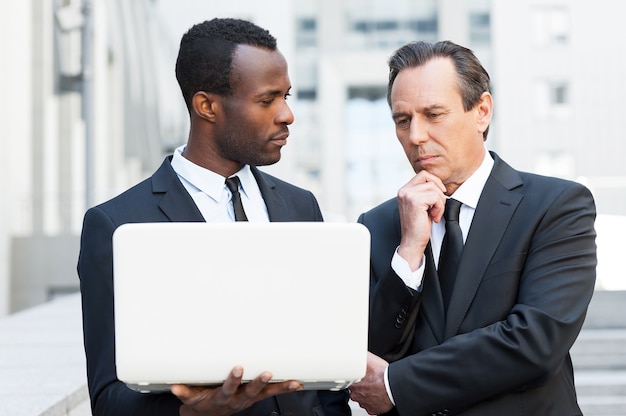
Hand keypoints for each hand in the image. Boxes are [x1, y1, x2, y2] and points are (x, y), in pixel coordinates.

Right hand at [172, 366, 302, 415]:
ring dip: (280, 388)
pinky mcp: (256, 398)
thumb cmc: (202, 402)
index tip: (238, 368)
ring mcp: (249, 400)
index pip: (228, 388)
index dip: (233, 380)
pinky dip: (285, 389)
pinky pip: (273, 394)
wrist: (210, 415)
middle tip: (267, 373)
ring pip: (266, 394)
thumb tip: (174, 386)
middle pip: (250, 392)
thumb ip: (184, 392)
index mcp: (222, 398)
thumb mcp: (191, 399)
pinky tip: (297, 384)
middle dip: (259, 383)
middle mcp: (237, 400)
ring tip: (293, 382)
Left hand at [349, 352, 393, 414]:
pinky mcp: (373, 409)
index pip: (349, 381)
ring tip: (375, 388)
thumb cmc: (382, 374)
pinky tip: (378, 395)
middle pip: (355, 391)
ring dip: (367, 394)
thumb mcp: (368, 359)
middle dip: (361, 387)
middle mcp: (357, 395)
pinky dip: (374, 401)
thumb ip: (360, 356)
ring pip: (363, 398)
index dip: (354, 378)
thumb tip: (354, 352)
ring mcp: (365, 403)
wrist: (393, 386)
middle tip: (369, 381)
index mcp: (353, 383)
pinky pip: (371, 406)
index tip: (359, 377)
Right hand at [397, 171, 446, 268]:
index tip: (440, 194)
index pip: (423, 174)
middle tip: (437, 207)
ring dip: (440, 202)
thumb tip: (438, 183)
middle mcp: (404, 191)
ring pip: (434, 188)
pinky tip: (434, 217)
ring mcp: (408, 195)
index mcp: (404, 190)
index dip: (435, 182)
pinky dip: (439, 208)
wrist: (412, 241)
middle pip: (430, 179)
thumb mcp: (420, 205)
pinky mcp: (415, 201)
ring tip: (434, 214)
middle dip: (439, 193)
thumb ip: (424, 192)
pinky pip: (436, 197)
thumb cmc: (418, 225)